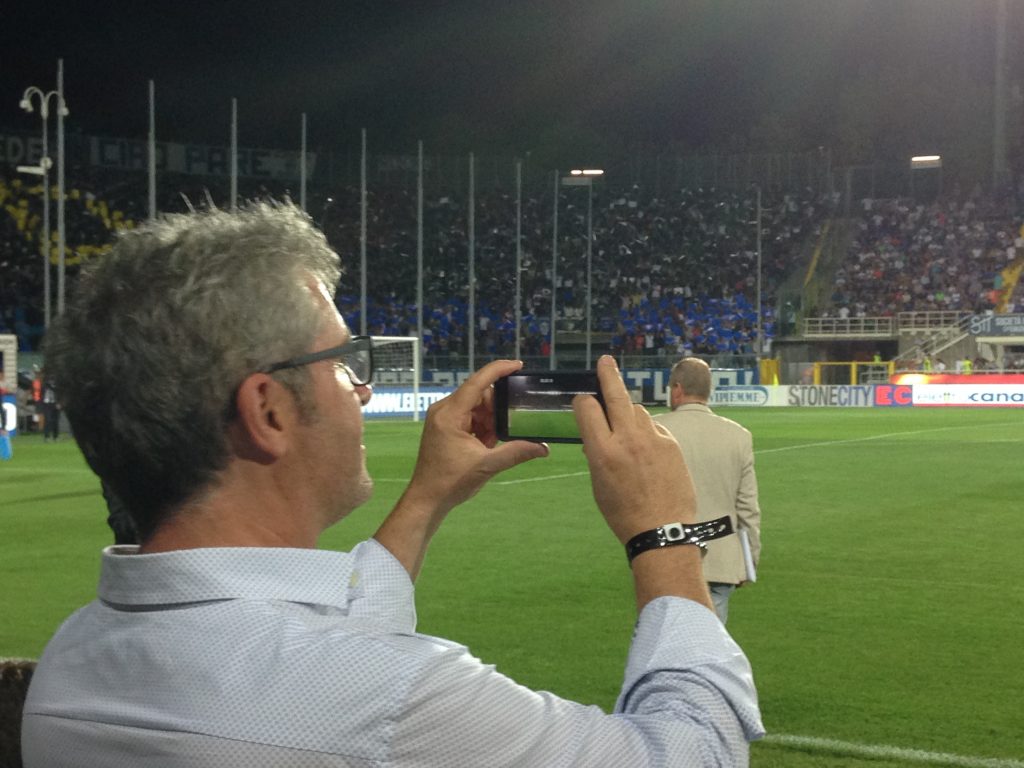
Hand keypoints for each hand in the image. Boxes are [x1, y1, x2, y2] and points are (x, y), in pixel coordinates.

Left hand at [404, 359, 548, 516]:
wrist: (427, 499)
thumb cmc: (451, 482)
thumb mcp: (487, 466)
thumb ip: (516, 452)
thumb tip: (544, 448)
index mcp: (450, 414)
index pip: (477, 383)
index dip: (498, 370)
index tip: (518, 365)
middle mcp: (444, 410)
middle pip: (478, 395)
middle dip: (497, 408)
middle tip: (511, 423)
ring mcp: (443, 418)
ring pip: (475, 407)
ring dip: (490, 420)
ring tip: (494, 441)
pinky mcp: (445, 427)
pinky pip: (469, 417)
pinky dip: (482, 427)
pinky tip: (487, 444)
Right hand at [574, 356, 696, 544]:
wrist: (662, 529)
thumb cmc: (622, 512)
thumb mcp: (598, 485)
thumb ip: (597, 454)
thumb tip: (598, 437)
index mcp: (602, 451)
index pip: (587, 407)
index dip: (583, 402)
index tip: (583, 402)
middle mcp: (627, 439)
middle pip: (616, 394)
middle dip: (608, 374)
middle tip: (605, 361)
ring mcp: (653, 439)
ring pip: (637, 410)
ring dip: (628, 414)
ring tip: (627, 432)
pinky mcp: (672, 443)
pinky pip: (654, 427)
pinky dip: (647, 432)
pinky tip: (647, 451)